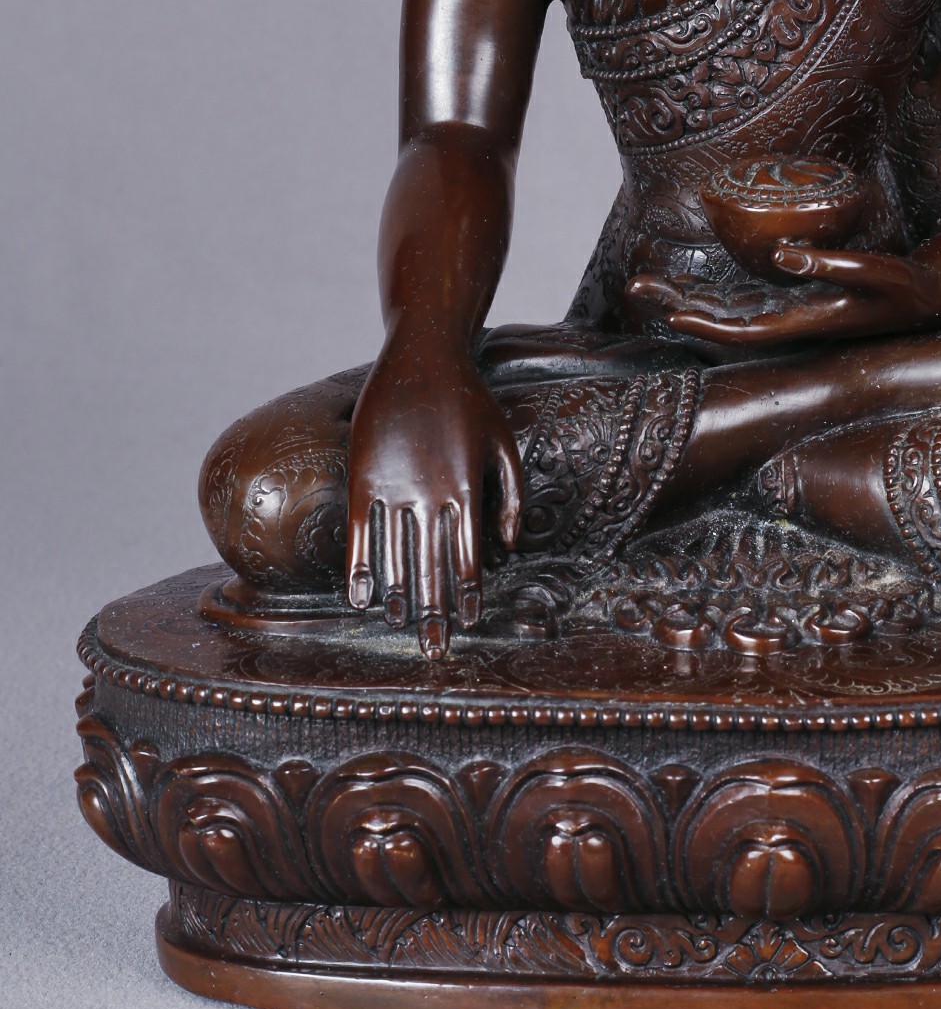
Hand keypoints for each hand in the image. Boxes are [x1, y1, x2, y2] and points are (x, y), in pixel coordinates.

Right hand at [345, 336, 522, 658]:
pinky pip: (361, 533)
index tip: (470, 622)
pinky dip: (360, 569)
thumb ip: (512, 496)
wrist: (421, 357)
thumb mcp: (503, 442)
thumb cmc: (470, 400)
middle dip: (435, 613)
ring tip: (400, 626)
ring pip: (395, 556)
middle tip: (435, 651)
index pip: (470, 556)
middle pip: (432, 567)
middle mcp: (429, 493)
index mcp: (466, 487)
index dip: (469, 593)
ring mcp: (393, 485)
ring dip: (398, 596)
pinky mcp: (363, 475)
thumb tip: (510, 548)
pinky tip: (361, 599)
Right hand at [628, 228, 940, 348]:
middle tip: (640, 299)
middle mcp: (833, 326)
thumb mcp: (850, 275)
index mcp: (816, 320)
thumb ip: (810, 269)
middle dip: (692, 321)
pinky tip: (790, 254)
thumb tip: (769, 248)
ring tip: (688, 305)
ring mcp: (867, 311)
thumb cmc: (905, 281)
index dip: (685, 313)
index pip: (739, 326)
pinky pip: (862, 276)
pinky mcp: (905, 289)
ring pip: (800, 319)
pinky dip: (826, 267)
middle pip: (751, 334)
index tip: (637, 291)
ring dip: (745, 319)